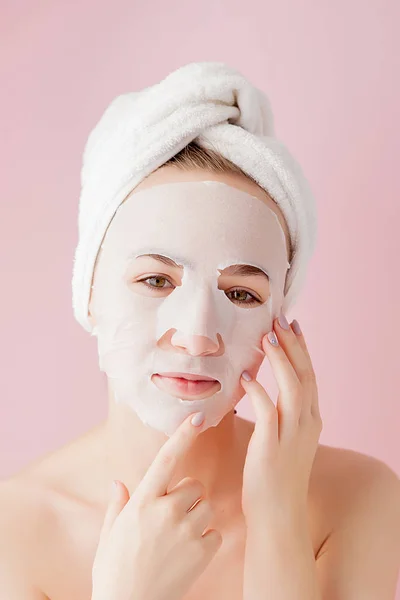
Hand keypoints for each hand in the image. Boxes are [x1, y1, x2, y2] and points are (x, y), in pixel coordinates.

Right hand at [91, 413, 221, 599]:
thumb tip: (119, 483)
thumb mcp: (109, 535)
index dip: (183, 435)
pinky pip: (215, 533)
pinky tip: (188, 554)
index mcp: (142, 501)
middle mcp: (166, 511)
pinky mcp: (202, 552)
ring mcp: (186, 531)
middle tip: (172, 518)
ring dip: (198, 517)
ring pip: (207, 506)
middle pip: (195, 485)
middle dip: (188, 496)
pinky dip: (206, 541)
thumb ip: (118, 505)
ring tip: (179, 538)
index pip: (167, 459)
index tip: (198, 416)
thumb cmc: (114, 571)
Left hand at [240, 316, 322, 526]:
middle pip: (304, 375)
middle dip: (293, 345)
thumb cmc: (274, 477)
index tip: (292, 327)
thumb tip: (259, 389)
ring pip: (291, 387)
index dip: (301, 350)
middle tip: (280, 319)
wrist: (278, 515)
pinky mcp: (272, 446)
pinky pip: (267, 410)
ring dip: (280, 360)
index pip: (308, 376)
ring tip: (267, 336)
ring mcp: (292, 435)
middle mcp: (306, 424)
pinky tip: (246, 376)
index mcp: (310, 420)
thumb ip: (277, 415)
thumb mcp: (284, 440)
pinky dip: (259, 391)